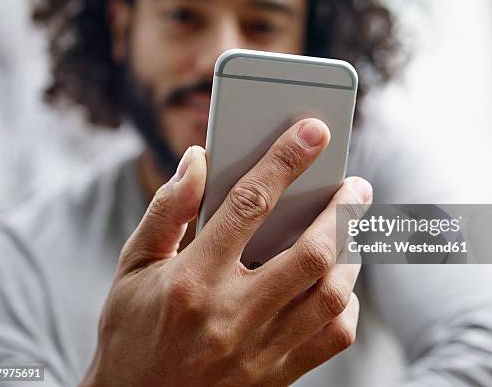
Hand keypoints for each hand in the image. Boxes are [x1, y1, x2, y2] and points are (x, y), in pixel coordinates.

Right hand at [80, 118, 372, 386]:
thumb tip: (198, 158)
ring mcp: (260, 349)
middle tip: (358, 185)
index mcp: (191, 279)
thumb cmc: (132, 331)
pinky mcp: (278, 374)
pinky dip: (346, 303)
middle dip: (343, 210)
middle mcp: (231, 314)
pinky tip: (338, 283)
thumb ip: (168, 209)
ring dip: (352, 252)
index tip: (315, 130)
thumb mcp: (134, 266)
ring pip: (330, 294)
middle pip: (309, 252)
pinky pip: (333, 337)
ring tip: (354, 228)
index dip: (285, 160)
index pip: (248, 204)